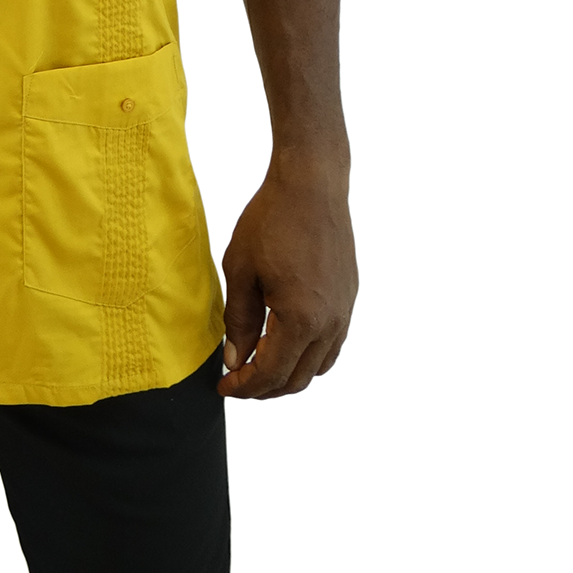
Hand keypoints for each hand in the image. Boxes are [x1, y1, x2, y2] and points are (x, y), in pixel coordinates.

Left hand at [218, 157, 356, 399]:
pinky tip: (285, 343)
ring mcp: (344, 311)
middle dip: (264, 387)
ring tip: (258, 365)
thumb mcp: (241, 270)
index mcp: (301, 319)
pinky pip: (332, 344)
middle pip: (298, 378)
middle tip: (236, 380)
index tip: (223, 386)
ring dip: (288, 374)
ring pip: (319, 366)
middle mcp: (330, 322)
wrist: (311, 185)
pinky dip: (308, 355)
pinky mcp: (349, 297)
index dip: (245, 386)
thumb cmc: (271, 220)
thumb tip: (235, 359)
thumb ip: (238, 320)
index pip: (272, 373)